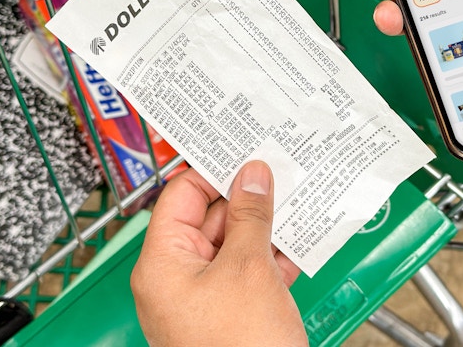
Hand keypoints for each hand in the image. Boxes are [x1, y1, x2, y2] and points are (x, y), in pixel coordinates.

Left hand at [131, 162, 306, 346]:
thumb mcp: (248, 267)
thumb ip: (249, 215)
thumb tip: (252, 175)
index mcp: (163, 263)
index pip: (181, 196)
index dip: (212, 170)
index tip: (242, 152)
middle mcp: (177, 277)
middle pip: (210, 218)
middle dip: (246, 198)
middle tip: (279, 172)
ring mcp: (204, 296)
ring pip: (233, 244)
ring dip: (264, 226)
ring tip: (295, 201)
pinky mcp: (229, 311)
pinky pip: (248, 270)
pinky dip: (272, 255)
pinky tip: (299, 240)